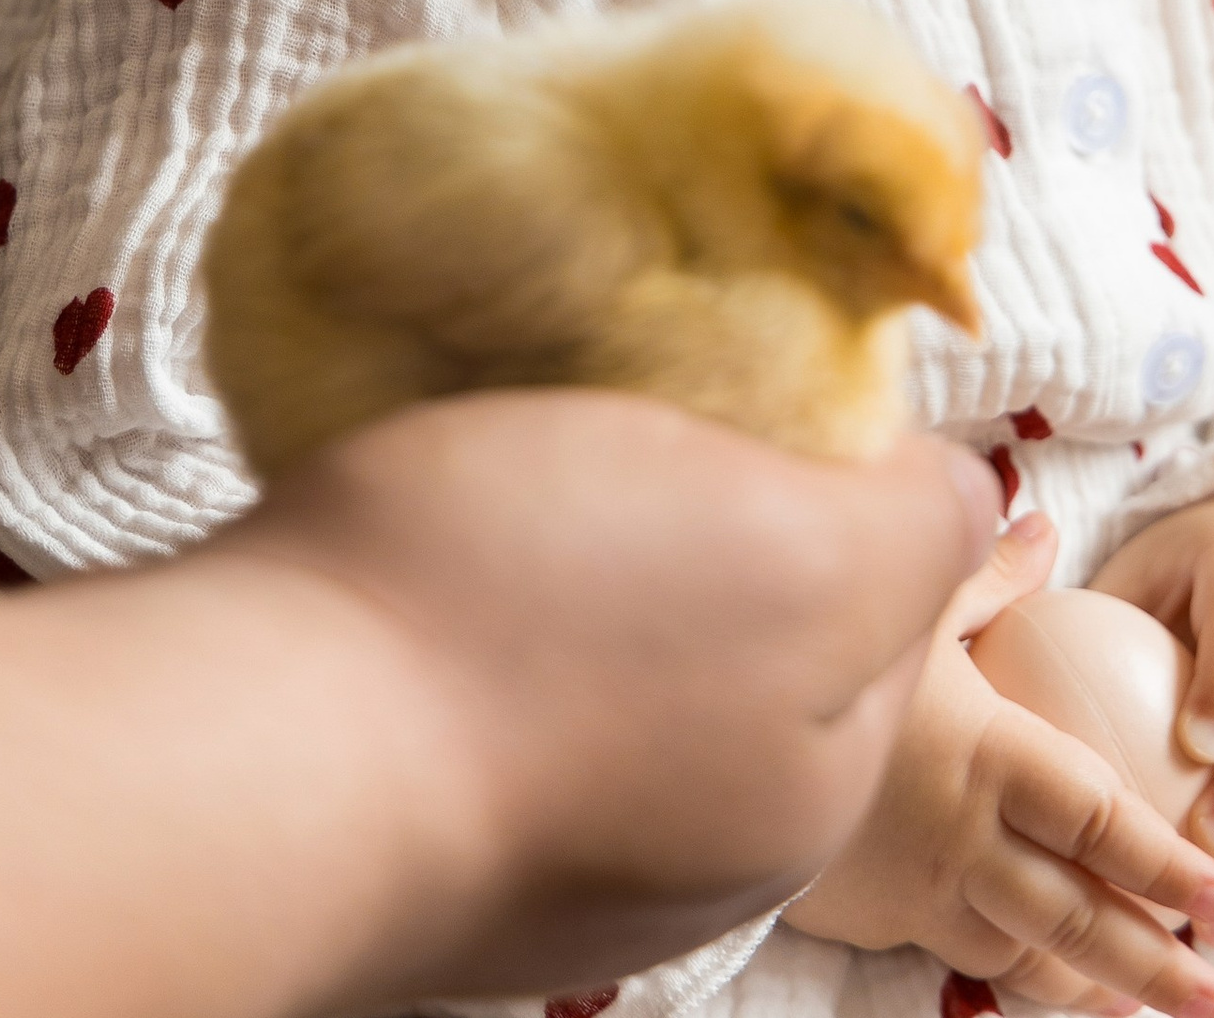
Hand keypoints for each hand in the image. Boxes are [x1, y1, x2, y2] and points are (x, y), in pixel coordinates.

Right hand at [216, 388, 999, 996]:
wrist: (235, 757)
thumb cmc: (543, 632)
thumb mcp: (805, 558)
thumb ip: (919, 533)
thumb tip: (978, 499)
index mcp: (803, 790)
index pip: (886, 584)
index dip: (849, 458)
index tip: (778, 371)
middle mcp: (685, 842)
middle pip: (752, 612)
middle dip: (722, 499)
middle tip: (652, 393)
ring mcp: (536, 834)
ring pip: (618, 625)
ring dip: (597, 523)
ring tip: (540, 433)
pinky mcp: (407, 792)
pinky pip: (494, 654)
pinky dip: (489, 574)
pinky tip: (448, 518)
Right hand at [785, 510, 1213, 1017]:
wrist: (705, 749)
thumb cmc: (814, 660)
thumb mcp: (905, 603)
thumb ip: (982, 574)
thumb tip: (1041, 527)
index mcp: (988, 762)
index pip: (1098, 823)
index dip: (1164, 863)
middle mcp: (965, 842)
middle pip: (1074, 917)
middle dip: (1150, 961)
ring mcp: (920, 893)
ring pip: (1021, 954)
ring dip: (1085, 983)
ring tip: (1143, 1006)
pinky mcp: (879, 917)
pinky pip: (962, 953)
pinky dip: (1012, 970)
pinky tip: (1041, 978)